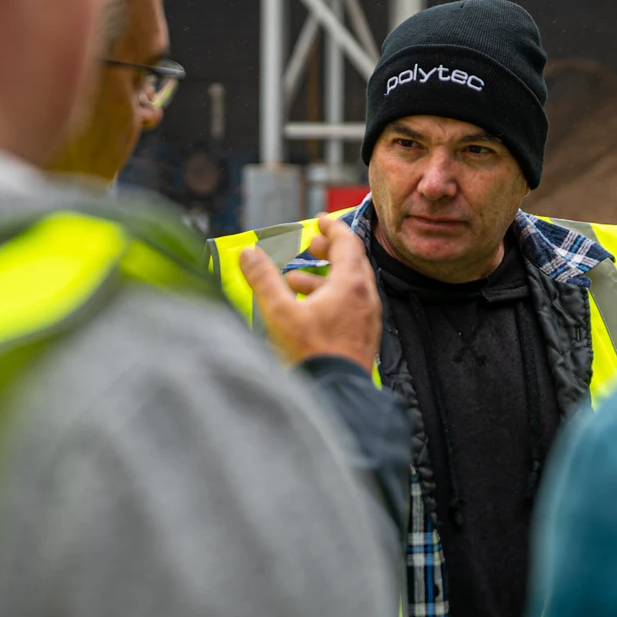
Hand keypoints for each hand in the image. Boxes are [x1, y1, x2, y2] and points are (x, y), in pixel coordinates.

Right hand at [239, 213, 381, 373]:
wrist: (336, 395)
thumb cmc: (311, 354)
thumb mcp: (279, 312)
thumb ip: (263, 279)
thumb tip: (249, 253)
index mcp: (351, 284)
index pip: (347, 242)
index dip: (332, 227)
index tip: (319, 220)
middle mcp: (366, 298)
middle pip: (351, 262)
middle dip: (329, 251)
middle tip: (310, 246)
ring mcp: (367, 319)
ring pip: (350, 286)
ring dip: (325, 277)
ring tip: (296, 281)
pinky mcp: (363, 337)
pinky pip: (350, 306)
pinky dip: (330, 298)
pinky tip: (307, 310)